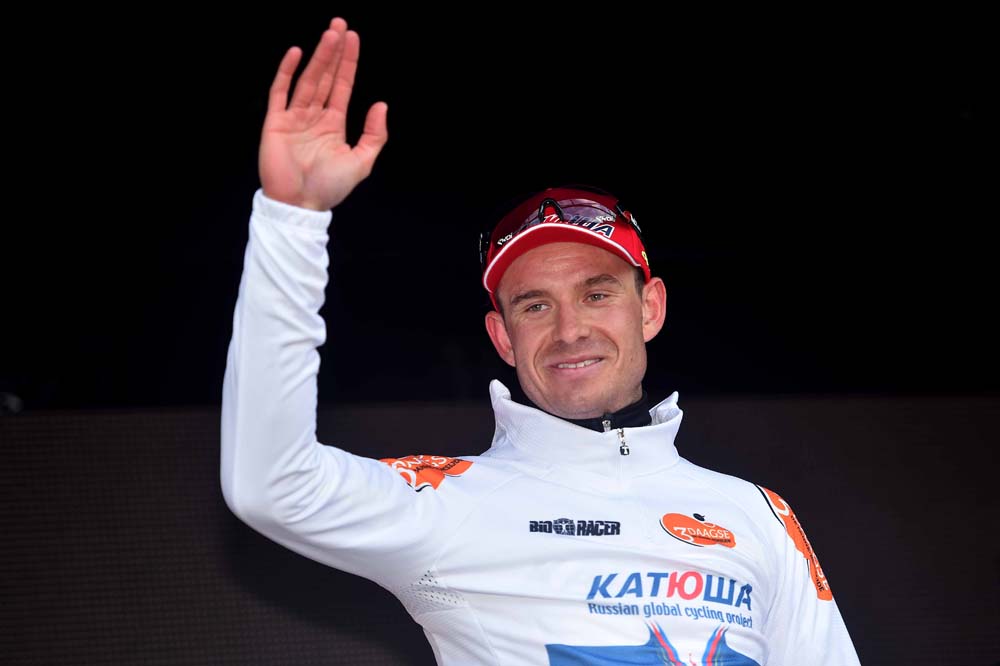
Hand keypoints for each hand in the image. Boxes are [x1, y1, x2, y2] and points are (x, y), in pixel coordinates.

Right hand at [259, 18, 387, 210]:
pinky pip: (280, 92)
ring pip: (307, 80)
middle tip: (340, 25)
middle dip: (333, 51)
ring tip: (329, 35)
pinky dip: (286, 72)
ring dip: (318, 57)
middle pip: (325, 76)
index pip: (342, 86)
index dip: (348, 63)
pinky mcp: (275, 123)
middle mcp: (314, 117)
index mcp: (333, 125)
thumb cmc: (329, 188)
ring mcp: (294, 118)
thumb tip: (381, 105)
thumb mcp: (362, 162)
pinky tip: (297, 54)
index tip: (353, 38)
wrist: (300, 205)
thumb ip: (374, 135)